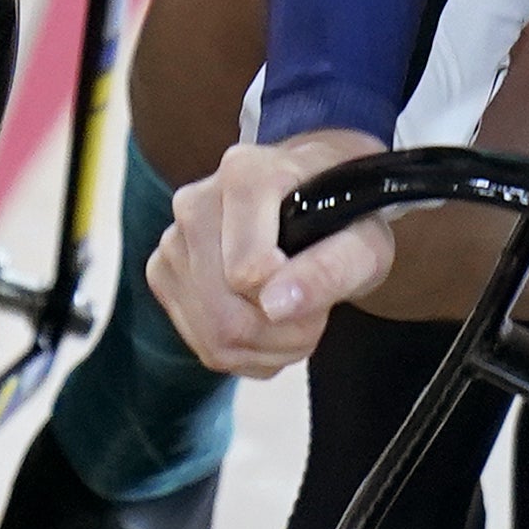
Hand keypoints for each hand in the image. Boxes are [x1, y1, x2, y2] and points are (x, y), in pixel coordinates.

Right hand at [149, 118, 394, 377]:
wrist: (316, 197)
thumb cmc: (344, 215)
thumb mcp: (365, 241)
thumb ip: (330, 268)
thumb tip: (276, 306)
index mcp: (245, 175)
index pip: (248, 272)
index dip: (293, 297)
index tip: (320, 282)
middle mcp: (196, 202)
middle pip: (226, 315)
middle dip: (282, 335)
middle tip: (316, 317)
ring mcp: (172, 240)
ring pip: (212, 336)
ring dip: (267, 348)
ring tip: (295, 320)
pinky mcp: (163, 273)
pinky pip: (200, 343)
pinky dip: (245, 352)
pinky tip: (267, 323)